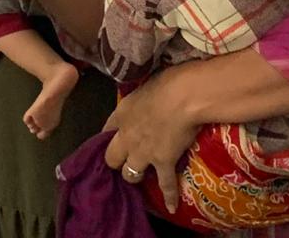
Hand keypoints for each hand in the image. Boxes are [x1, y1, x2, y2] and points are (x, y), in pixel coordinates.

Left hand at [102, 68, 199, 213]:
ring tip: (139, 176)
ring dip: (134, 175)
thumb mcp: (143, 86)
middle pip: (112, 158)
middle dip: (115, 161)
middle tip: (123, 162)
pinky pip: (165, 184)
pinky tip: (172, 206)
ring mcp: (144, 153)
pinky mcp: (163, 163)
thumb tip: (145, 97)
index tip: (111, 141)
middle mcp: (127, 137)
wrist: (183, 96)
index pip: (105, 130)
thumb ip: (139, 99)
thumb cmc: (165, 83)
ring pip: (130, 173)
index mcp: (121, 114)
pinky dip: (170, 196)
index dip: (107, 138)